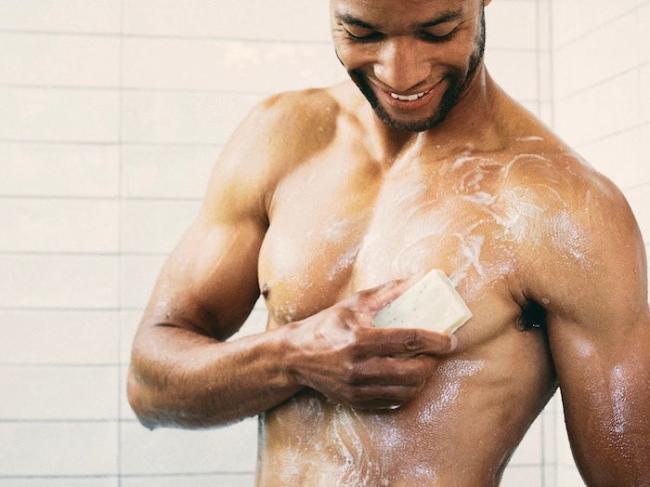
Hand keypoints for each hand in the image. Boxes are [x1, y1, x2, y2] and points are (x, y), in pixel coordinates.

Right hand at [282, 278, 457, 409]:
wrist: (296, 356)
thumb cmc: (327, 325)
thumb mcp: (354, 304)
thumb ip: (387, 293)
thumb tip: (417, 280)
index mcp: (360, 339)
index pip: (408, 341)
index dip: (435, 340)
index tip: (450, 340)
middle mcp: (359, 367)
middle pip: (412, 371)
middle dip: (432, 362)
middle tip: (438, 352)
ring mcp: (357, 388)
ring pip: (405, 391)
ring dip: (422, 378)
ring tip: (425, 364)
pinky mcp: (356, 402)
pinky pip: (392, 402)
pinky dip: (406, 391)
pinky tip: (408, 378)